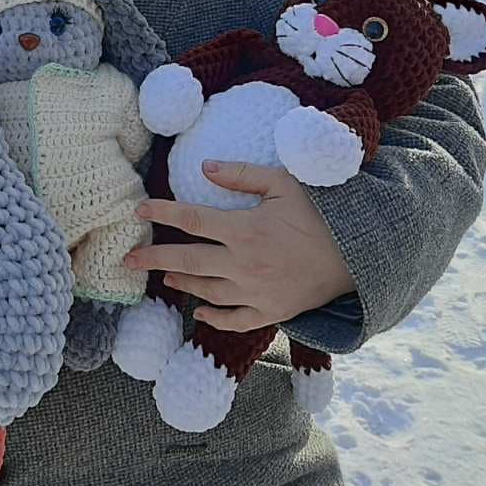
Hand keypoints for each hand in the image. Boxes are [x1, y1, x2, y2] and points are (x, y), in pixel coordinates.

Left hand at [125, 159, 355, 331]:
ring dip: (181, 281)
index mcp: (245, 230)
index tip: (138, 209)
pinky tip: (198, 311)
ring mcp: (256, 292)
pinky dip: (213, 317)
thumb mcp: (283, 183)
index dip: (162, 212)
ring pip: (206, 290)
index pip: (192, 219)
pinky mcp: (270, 311)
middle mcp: (244, 264)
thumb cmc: (321, 213)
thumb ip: (241, 175)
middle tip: (127, 260)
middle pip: (187, 260)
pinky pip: (234, 319)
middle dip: (153, 258)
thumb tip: (204, 167)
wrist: (358, 255)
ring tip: (165, 273)